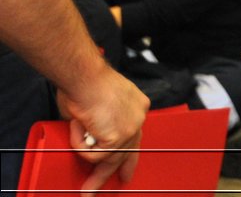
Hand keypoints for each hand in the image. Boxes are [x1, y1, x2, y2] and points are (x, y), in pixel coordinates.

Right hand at [55, 62, 147, 192]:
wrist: (85, 77)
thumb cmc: (86, 83)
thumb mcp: (100, 103)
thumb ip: (100, 122)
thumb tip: (90, 136)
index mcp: (137, 106)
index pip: (135, 135)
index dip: (129, 152)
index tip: (126, 166)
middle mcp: (139, 117)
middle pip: (129, 150)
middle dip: (117, 172)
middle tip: (116, 185)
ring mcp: (130, 128)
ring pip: (110, 158)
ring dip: (92, 169)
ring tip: (85, 186)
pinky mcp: (117, 137)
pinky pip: (94, 155)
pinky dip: (80, 145)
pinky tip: (78, 128)